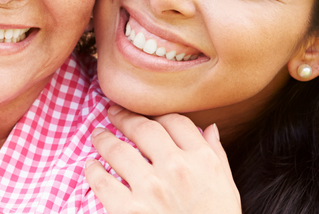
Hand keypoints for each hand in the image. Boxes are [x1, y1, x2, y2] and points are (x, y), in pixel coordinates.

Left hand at [85, 105, 240, 213]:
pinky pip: (102, 180)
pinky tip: (91, 167)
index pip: (176, 121)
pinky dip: (93, 170)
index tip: (146, 115)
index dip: (157, 114)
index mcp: (202, 160)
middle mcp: (176, 167)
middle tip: (113, 113)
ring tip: (97, 136)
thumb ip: (217, 155)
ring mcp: (150, 188)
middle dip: (124, 117)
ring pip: (117, 149)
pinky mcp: (128, 210)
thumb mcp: (227, 188)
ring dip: (103, 139)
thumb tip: (209, 128)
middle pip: (143, 128)